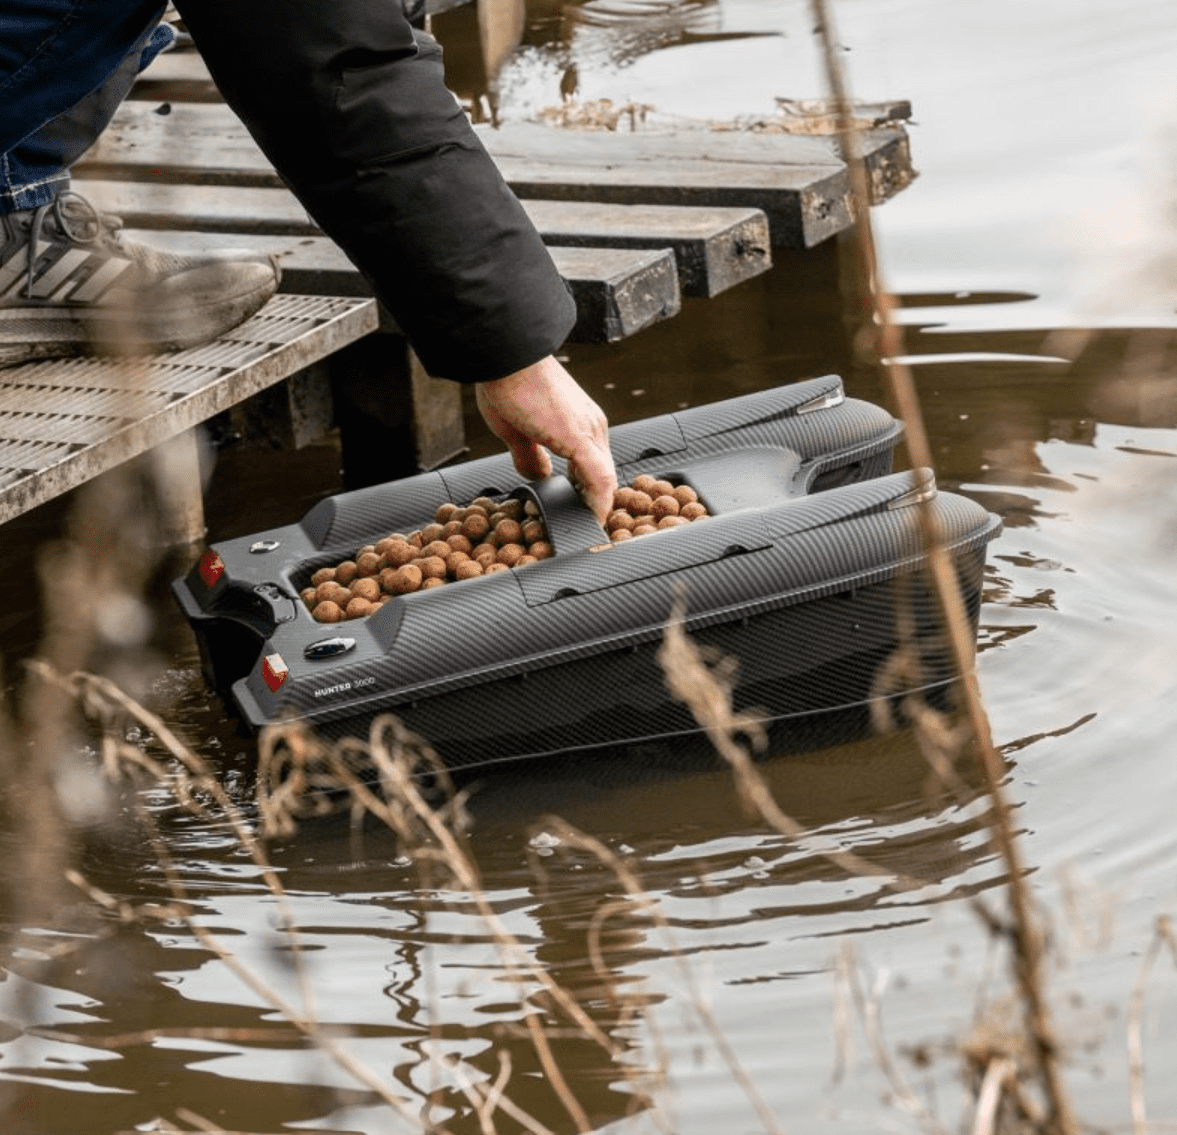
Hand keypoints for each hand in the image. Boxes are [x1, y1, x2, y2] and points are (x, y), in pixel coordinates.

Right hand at [475, 356, 616, 523]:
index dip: (587, 494)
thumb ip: (530, 455)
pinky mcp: (580, 437)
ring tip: (586, 532)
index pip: (592, 466)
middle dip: (593, 505)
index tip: (577, 513)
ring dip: (596, 508)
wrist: (505, 353)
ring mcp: (590, 431)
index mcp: (579, 423)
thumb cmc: (505, 381)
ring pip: (604, 479)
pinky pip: (599, 479)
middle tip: (583, 529)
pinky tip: (590, 521)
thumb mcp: (516, 429)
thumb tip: (538, 476)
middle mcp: (592, 426)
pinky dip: (598, 503)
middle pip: (602, 475)